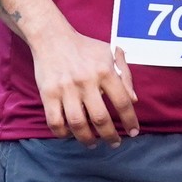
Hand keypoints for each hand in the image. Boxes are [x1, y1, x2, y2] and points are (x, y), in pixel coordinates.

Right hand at [29, 28, 138, 143]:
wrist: (52, 38)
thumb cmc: (85, 48)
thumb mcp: (110, 54)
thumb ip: (125, 75)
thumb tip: (134, 101)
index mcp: (104, 71)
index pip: (122, 102)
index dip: (130, 121)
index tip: (133, 132)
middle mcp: (86, 81)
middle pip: (100, 118)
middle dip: (110, 136)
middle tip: (114, 143)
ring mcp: (65, 89)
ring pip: (78, 124)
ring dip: (87, 139)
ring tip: (94, 144)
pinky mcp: (48, 94)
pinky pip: (55, 122)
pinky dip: (63, 133)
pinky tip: (70, 134)